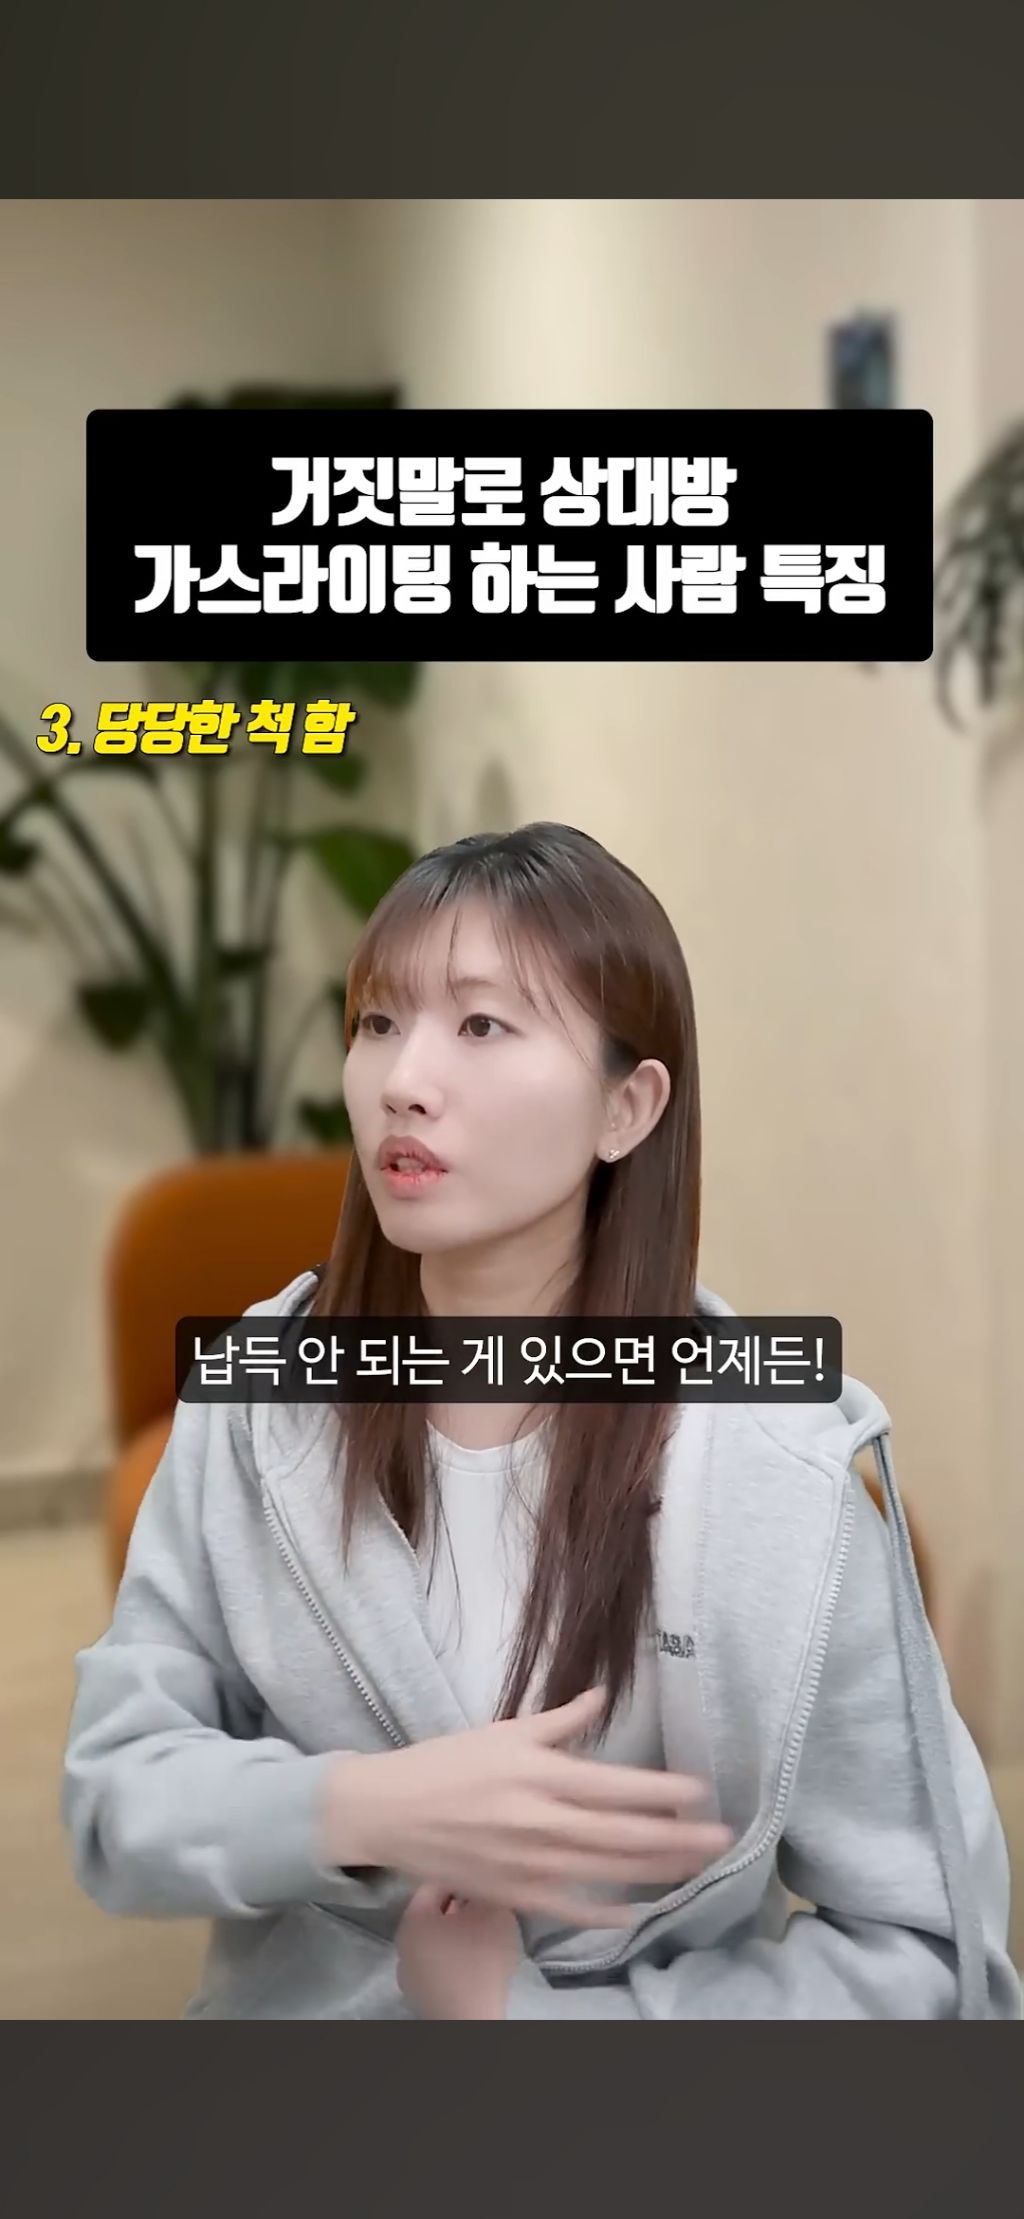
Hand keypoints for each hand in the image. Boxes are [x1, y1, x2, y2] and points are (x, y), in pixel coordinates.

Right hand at [319, 1685, 731, 1927]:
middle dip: (678, 1837)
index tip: (701, 1790)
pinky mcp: (515, 1894)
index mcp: (540, 1774)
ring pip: (607, 1871)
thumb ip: (560, 1722)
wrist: (389, 1812)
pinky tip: (637, 1910)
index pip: (617, 1786)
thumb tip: (602, 1696)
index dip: (663, 1791)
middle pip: (623, 1834)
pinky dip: (605, 1913)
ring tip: (697, 1866)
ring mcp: (530, 1864)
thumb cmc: (446, 1764)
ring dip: (656, 1870)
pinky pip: (570, 1908)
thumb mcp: (504, 1732)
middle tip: (723, 1836)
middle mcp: (542, 1821)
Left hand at [397, 1886, 523, 2019]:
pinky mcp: (422, 1997)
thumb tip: (482, 1880)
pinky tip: (476, 1962)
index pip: (434, 1884)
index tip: (482, 1881)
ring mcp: (409, 1975)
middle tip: (486, 1906)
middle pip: (433, 1913)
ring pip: (436, 1941)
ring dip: (458, 1933)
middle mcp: (401, 1946)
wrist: (472, 2018)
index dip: (461, 1878)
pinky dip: (456, 1959)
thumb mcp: (494, 1911)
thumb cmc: (479, 1959)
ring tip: (484, 1934)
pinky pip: (440, 1965)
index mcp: (410, 1920)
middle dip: (460, 1906)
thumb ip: (486, 1889)